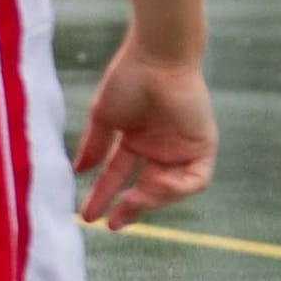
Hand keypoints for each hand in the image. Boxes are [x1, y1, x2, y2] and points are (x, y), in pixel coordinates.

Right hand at [75, 40, 217, 230]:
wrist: (157, 57)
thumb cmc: (129, 78)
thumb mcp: (104, 117)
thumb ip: (94, 146)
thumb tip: (78, 172)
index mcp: (136, 138)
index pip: (118, 176)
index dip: (103, 196)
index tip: (88, 217)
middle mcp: (158, 145)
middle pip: (145, 188)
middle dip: (130, 209)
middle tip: (113, 223)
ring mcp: (181, 146)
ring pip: (171, 189)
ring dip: (152, 199)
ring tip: (134, 198)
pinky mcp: (202, 144)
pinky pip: (196, 180)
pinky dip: (177, 189)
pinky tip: (157, 182)